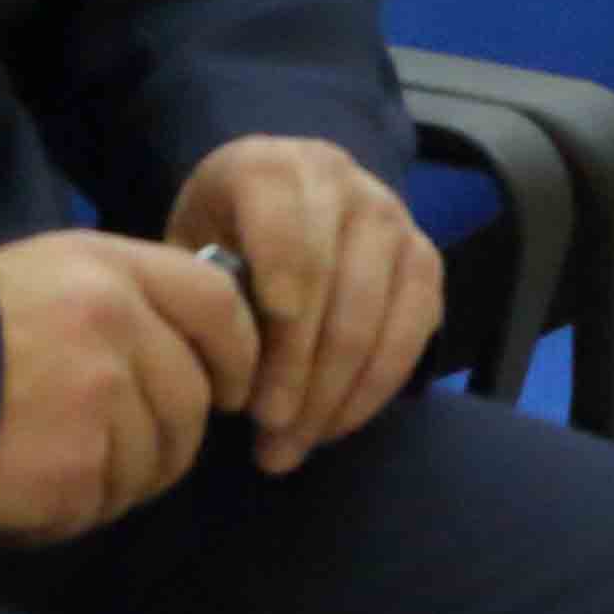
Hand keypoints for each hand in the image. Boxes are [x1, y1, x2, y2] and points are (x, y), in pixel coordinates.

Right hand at [0, 229, 257, 542]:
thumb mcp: (46, 276)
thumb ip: (125, 299)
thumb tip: (197, 347)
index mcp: (111, 269)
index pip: (218, 304)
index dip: (238, 352)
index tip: (231, 389)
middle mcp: (117, 326)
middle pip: (192, 398)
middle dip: (171, 435)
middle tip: (122, 449)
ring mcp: (99, 399)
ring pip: (156, 459)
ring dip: (118, 477)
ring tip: (56, 464)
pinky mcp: (74, 467)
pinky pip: (106, 503)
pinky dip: (75, 509)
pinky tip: (29, 489)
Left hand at [169, 135, 442, 474]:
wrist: (281, 201)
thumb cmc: (221, 236)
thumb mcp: (188, 248)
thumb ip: (203, 293)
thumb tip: (220, 366)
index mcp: (269, 167)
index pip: (283, 226)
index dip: (277, 293)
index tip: (256, 361)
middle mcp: (341, 179)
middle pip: (331, 283)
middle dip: (298, 371)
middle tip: (266, 433)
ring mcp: (392, 216)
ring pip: (373, 313)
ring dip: (332, 392)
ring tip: (292, 446)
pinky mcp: (425, 256)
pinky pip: (413, 329)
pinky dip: (374, 388)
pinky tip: (334, 425)